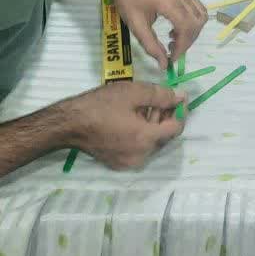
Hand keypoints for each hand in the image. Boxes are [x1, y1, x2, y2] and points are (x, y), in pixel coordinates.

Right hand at [68, 81, 185, 169]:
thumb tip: (182, 97)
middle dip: (164, 116)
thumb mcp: (134, 92)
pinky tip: (129, 119)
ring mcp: (128, 163)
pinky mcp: (118, 163)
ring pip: (151, 142)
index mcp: (146, 139)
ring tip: (141, 105)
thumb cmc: (102, 105)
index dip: (180, 111)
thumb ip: (161, 95)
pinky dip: (140, 134)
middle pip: (163, 136)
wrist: (71, 123)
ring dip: (151, 124)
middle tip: (155, 97)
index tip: (176, 97)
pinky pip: (138, 148)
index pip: (176, 128)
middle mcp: (141, 156)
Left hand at [110, 0, 207, 67]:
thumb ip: (150, 45)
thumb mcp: (135, 24)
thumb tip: (164, 65)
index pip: (186, 27)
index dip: (182, 47)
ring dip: (192, 32)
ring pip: (200, 15)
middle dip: (187, 42)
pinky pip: (197, 8)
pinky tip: (177, 27)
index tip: (171, 59)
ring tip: (174, 39)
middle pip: (196, 23)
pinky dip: (193, 21)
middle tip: (171, 51)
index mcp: (168, 2)